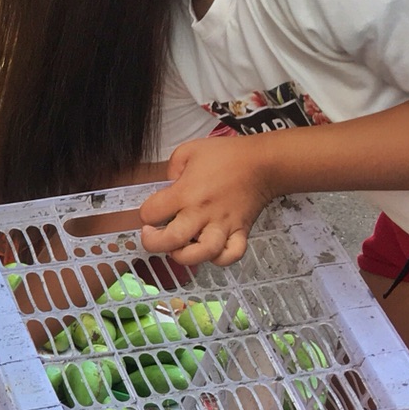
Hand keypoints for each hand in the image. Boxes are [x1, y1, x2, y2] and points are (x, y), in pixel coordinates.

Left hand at [138, 135, 276, 267]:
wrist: (263, 162)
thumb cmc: (228, 155)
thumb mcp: (188, 150)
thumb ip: (171, 168)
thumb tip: (167, 185)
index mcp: (186, 192)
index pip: (152, 212)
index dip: (145, 214)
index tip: (151, 213)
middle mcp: (203, 212)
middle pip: (171, 240)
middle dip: (154, 243)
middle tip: (153, 236)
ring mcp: (223, 224)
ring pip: (203, 254)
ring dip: (185, 257)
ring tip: (180, 248)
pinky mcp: (240, 231)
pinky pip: (231, 255)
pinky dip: (220, 259)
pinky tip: (210, 250)